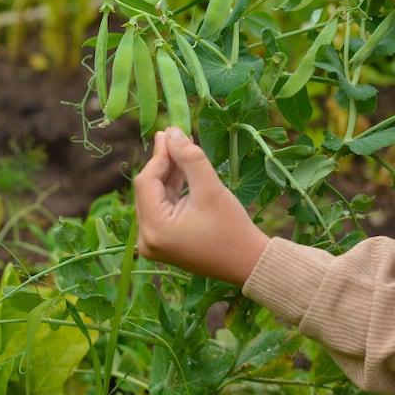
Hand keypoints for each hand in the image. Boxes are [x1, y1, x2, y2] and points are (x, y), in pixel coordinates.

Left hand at [134, 127, 269, 285]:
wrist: (248, 262)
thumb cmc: (232, 227)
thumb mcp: (210, 189)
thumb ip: (190, 158)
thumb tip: (171, 132)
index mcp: (155, 229)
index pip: (147, 182)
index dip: (160, 156)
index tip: (171, 132)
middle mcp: (148, 239)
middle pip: (148, 190)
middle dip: (164, 163)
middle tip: (174, 134)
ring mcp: (154, 243)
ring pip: (156, 198)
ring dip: (169, 174)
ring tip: (181, 148)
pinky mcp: (164, 243)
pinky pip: (163, 209)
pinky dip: (173, 190)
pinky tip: (183, 170)